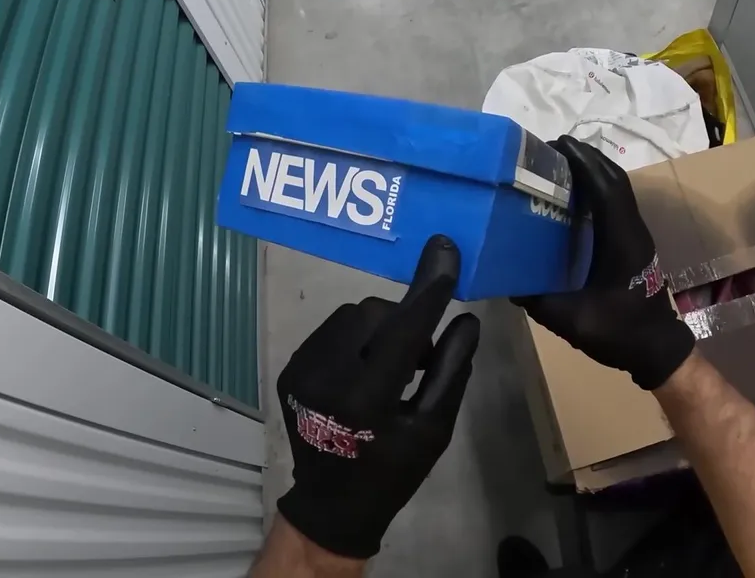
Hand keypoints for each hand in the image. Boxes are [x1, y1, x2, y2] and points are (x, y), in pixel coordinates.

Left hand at [276, 235, 480, 559]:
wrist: (332, 504)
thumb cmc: (393, 470)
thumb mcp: (433, 429)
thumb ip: (449, 370)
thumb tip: (465, 319)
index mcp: (366, 398)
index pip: (402, 329)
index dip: (427, 290)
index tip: (444, 251)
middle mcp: (325, 377)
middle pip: (373, 314)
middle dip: (401, 323)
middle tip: (418, 357)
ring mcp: (300, 371)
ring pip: (349, 316)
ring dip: (377, 329)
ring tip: (389, 366)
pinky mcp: (289, 369)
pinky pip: (330, 332)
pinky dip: (353, 340)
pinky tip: (362, 371)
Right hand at [511, 135, 693, 389]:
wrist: (658, 350)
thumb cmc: (620, 334)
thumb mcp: (572, 321)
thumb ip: (537, 301)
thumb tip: (504, 283)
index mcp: (622, 241)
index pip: (606, 187)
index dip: (583, 162)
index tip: (556, 143)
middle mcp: (633, 230)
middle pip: (614, 179)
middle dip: (585, 158)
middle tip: (549, 149)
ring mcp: (636, 235)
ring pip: (617, 189)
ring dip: (591, 171)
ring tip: (557, 165)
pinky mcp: (633, 243)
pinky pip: (615, 204)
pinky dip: (595, 189)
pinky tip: (571, 197)